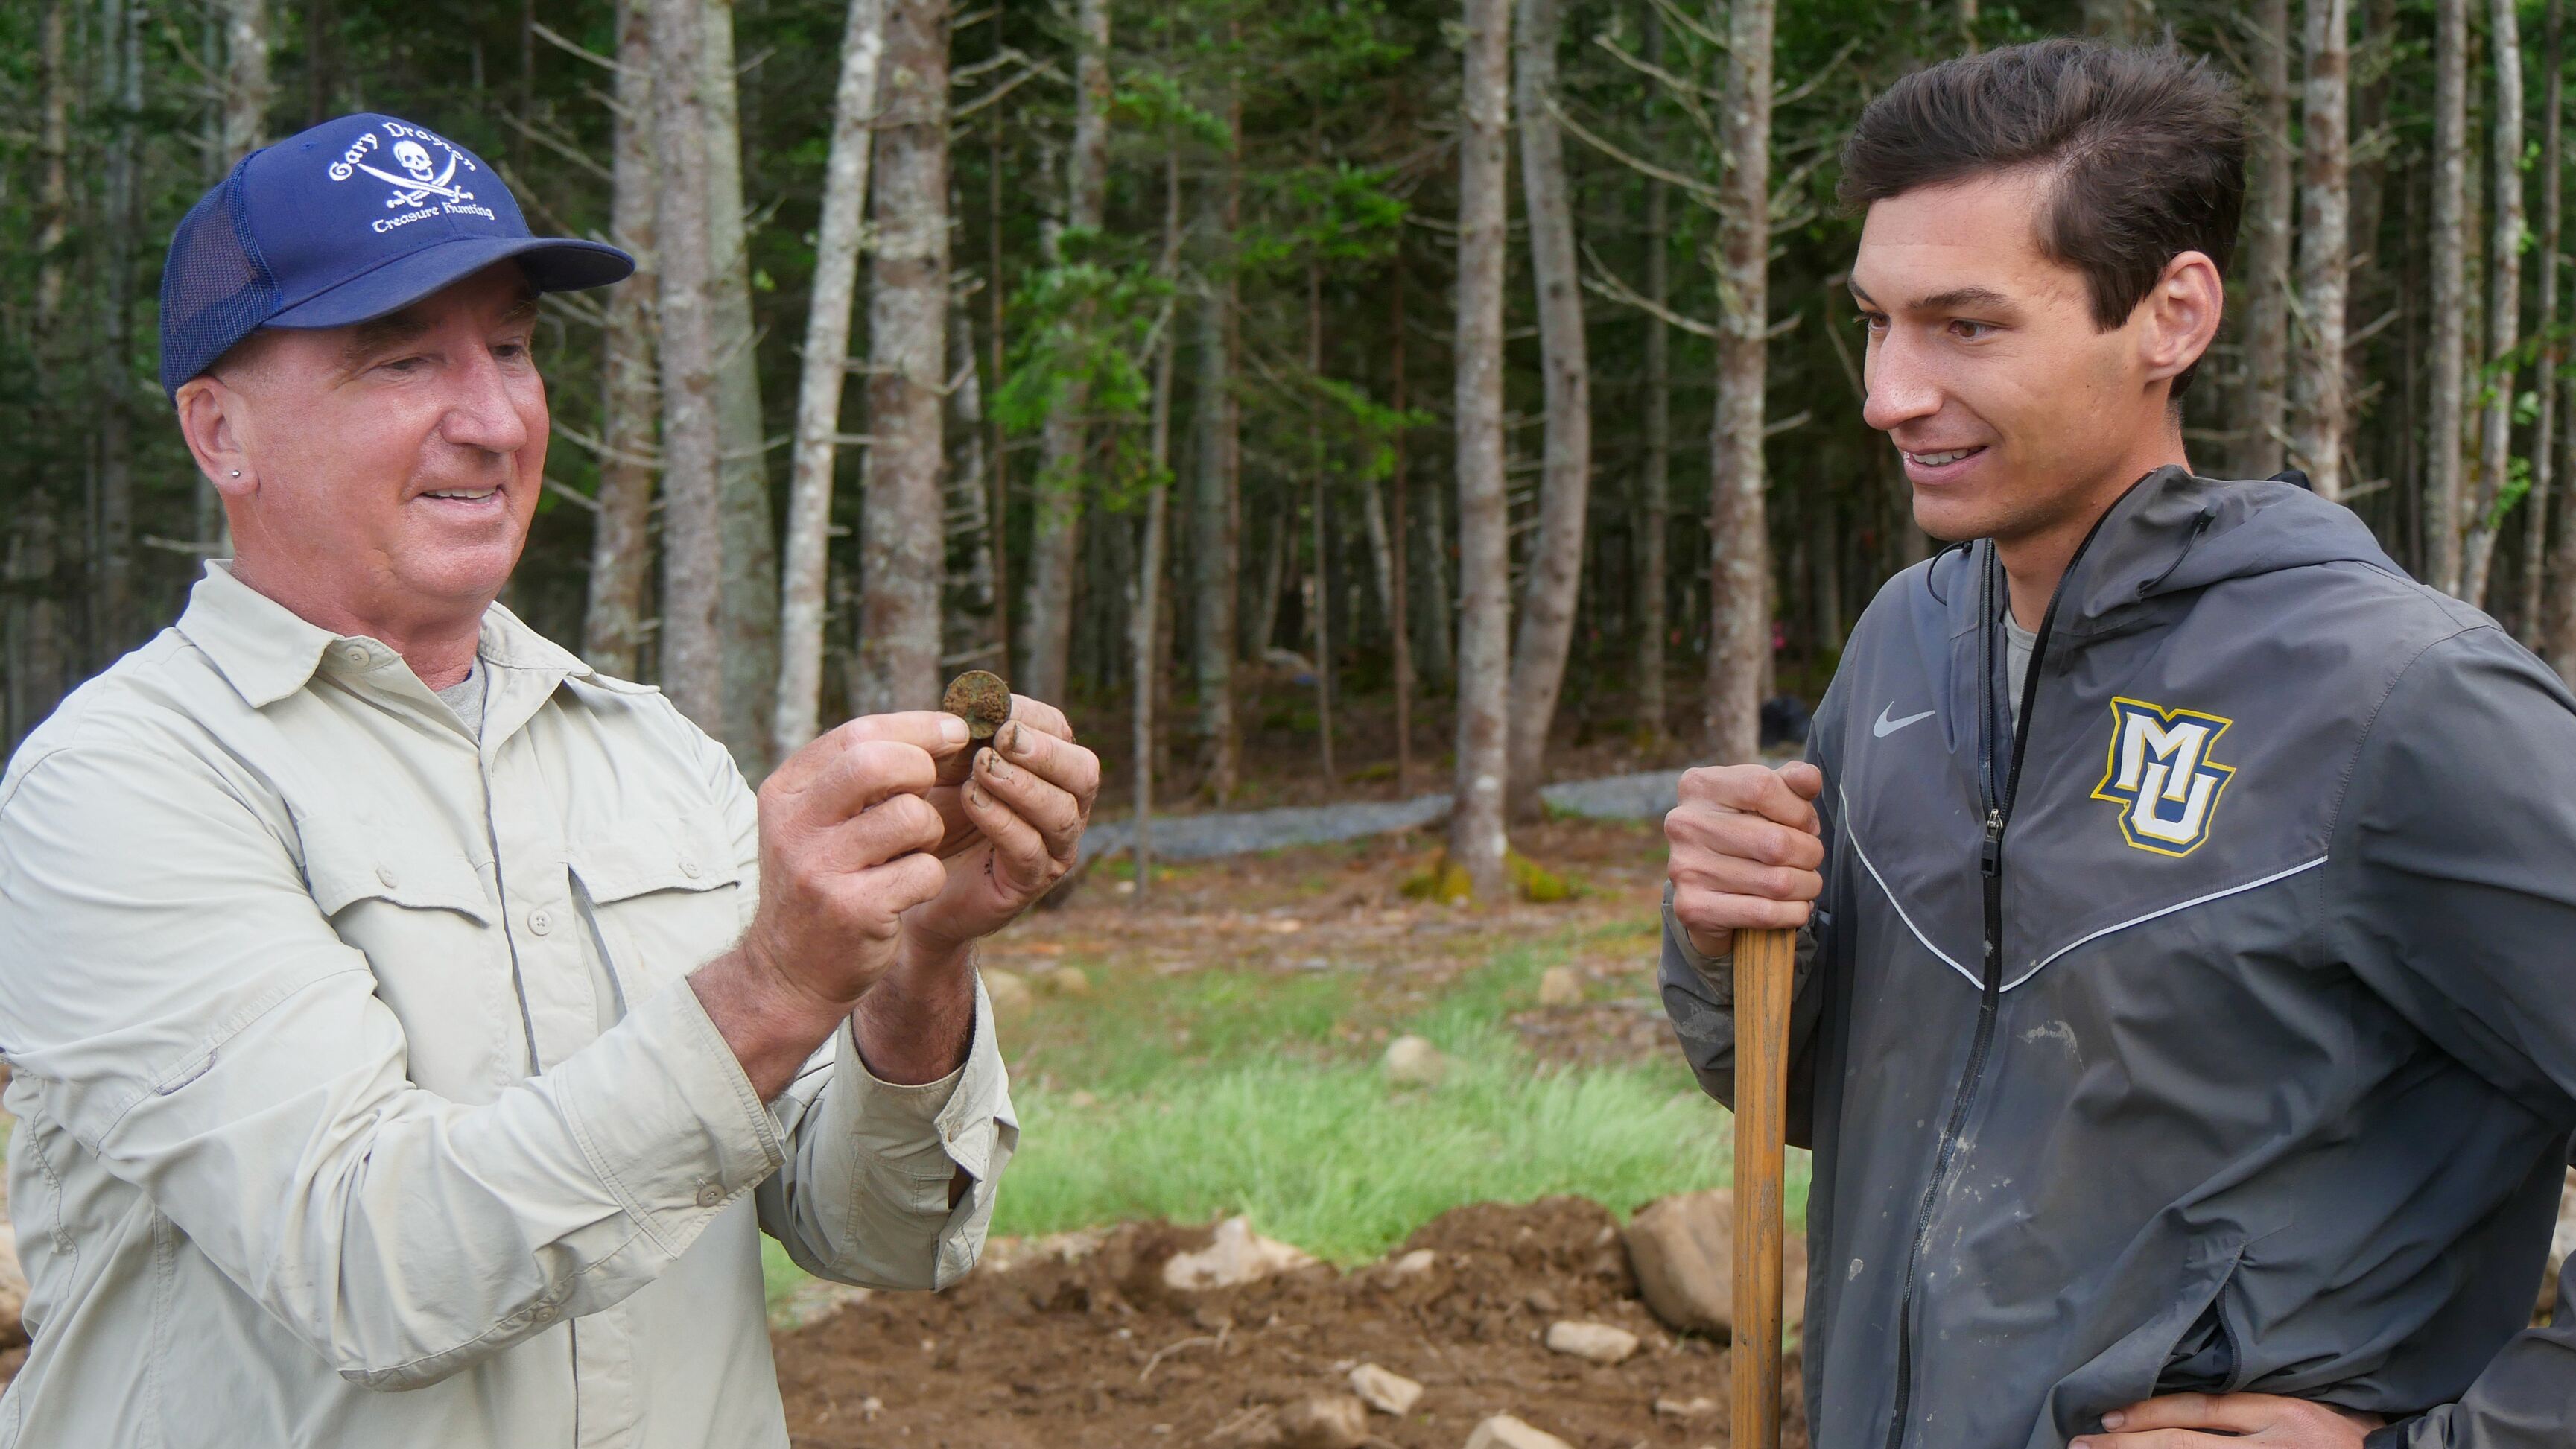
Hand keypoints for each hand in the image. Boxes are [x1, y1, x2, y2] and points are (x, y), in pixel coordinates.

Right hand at [735, 711, 969, 1013]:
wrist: (790, 971)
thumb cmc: (821, 881)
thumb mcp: (816, 822)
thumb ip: (856, 777)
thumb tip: (941, 728)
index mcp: (785, 792)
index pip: (857, 734)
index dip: (917, 727)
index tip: (956, 731)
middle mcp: (794, 826)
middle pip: (878, 763)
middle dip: (924, 768)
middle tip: (933, 789)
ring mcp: (820, 869)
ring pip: (911, 816)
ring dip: (931, 830)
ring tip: (913, 850)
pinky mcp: (852, 910)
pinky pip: (924, 871)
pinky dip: (930, 877)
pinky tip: (907, 889)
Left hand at [906, 695, 1100, 955]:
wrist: (910, 874)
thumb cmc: (933, 810)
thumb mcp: (945, 763)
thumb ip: (961, 735)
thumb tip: (973, 701)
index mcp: (1049, 769)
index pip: (1061, 732)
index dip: (1032, 716)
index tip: (995, 708)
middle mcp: (1064, 807)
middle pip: (1083, 773)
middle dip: (1045, 752)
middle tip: (1004, 738)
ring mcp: (1052, 848)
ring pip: (1062, 813)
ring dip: (1022, 785)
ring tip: (981, 769)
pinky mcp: (1028, 883)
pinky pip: (1029, 849)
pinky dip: (1002, 820)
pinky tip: (971, 800)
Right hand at [1665, 760, 1825, 959]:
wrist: (1707, 890)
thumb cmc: (1745, 833)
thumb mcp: (1766, 799)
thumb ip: (1791, 782)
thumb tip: (1809, 778)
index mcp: (1700, 786)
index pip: (1763, 787)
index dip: (1799, 809)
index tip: (1807, 824)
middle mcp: (1685, 824)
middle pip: (1776, 842)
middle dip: (1810, 853)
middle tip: (1811, 858)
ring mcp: (1685, 867)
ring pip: (1777, 882)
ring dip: (1807, 886)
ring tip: (1806, 882)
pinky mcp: (1692, 907)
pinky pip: (1765, 914)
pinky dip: (1794, 913)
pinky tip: (1796, 906)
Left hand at [2074, 1392, 2383, 1447]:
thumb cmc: (2351, 1437)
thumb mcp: (2306, 1406)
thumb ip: (2252, 1407)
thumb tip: (2186, 1407)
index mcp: (2284, 1415)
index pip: (2202, 1409)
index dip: (2150, 1413)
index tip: (2107, 1417)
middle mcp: (2276, 1448)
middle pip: (2186, 1447)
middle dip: (2127, 1447)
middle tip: (2080, 1445)